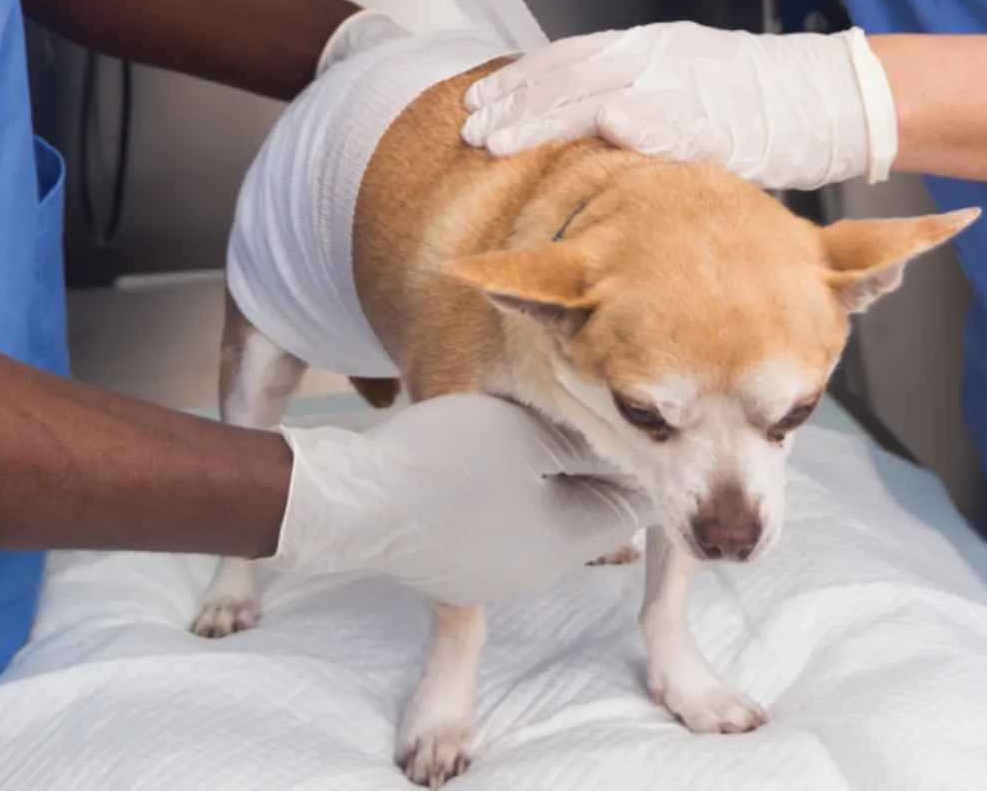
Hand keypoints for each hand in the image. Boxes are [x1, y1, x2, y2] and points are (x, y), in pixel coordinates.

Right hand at [265, 395, 653, 605]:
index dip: (640, 458)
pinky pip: (504, 529)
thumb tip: (638, 446)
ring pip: (547, 519)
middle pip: (592, 513)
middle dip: (594, 465)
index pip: (635, 504)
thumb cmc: (439, 463)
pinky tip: (484, 461)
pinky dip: (510, 495)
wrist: (346, 505)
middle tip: (580, 410)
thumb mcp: (527, 434)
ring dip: (549, 478)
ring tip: (529, 428)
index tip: (629, 416)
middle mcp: (539, 572)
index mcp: (567, 544)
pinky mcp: (456, 569)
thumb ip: (589, 440)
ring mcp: (493, 576)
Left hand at [459, 22, 897, 190]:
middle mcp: (657, 59)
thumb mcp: (682, 77)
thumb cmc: (753, 97)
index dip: (520, 80)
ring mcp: (681, 87)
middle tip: (471, 130)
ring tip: (499, 141)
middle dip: (515, 103)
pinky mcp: (709, 118)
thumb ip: (632, 93)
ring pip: (598, 94)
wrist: (821, 96)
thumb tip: (582, 119)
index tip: (481, 102)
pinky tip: (596, 130)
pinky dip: (626, 123)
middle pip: (569, 75)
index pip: (567, 59)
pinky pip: (659, 121)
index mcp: (648, 47)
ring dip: (543, 118)